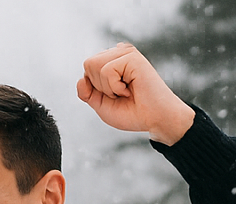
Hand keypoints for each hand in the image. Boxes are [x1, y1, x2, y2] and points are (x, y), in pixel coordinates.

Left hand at [76, 43, 196, 144]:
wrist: (153, 119)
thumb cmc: (132, 112)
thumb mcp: (101, 105)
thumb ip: (86, 93)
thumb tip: (81, 78)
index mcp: (112, 62)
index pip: (87, 69)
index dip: (94, 88)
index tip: (114, 96)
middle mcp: (119, 54)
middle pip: (88, 64)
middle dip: (99, 86)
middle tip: (120, 93)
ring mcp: (126, 53)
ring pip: (94, 65)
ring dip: (107, 87)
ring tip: (125, 90)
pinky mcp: (132, 56)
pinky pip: (107, 71)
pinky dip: (115, 86)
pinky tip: (130, 88)